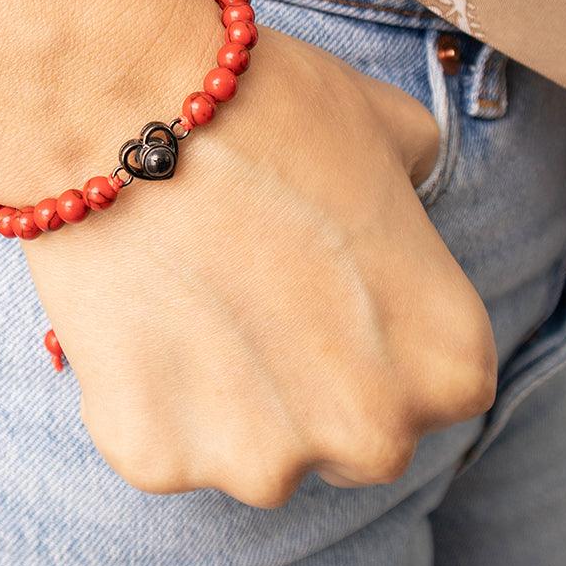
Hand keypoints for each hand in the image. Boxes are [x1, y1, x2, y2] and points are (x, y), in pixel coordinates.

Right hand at [22, 26, 497, 505]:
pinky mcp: (155, 457)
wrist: (119, 107)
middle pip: (350, 435)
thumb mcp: (386, 125)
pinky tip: (132, 317)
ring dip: (223, 398)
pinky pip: (159, 444)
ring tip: (185, 297)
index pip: (436, 384)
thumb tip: (398, 195)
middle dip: (310, 384)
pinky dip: (143, 395)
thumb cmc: (260, 108)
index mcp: (446, 361)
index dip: (376, 331)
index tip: (324, 286)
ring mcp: (258, 459)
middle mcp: (371, 432)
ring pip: (251, 454)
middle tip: (251, 296)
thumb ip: (415, 185)